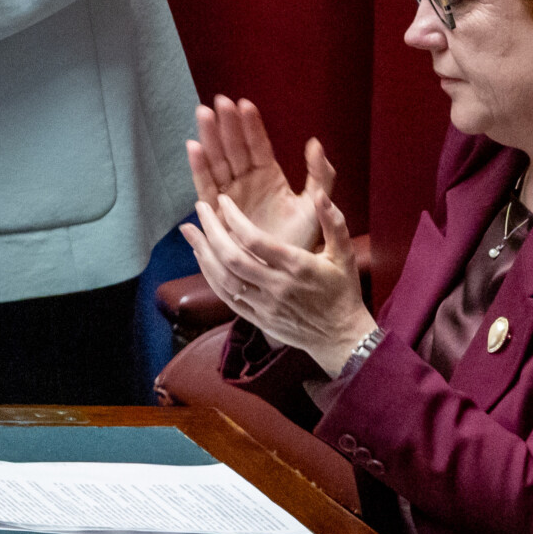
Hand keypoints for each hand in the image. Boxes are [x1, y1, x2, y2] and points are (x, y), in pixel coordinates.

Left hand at [182, 189, 373, 375]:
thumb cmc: (342, 291)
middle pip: (233, 259)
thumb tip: (321, 196)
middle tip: (199, 208)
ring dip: (203, 254)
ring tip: (189, 231)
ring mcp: (265, 306)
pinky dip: (210, 277)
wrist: (341, 337)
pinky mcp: (258, 319)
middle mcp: (277, 287)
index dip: (234, 219)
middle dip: (211, 231)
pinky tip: (201, 258)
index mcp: (297, 267)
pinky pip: (227, 298)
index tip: (222, 200)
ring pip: (225, 280)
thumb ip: (334, 223)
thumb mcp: (343, 254)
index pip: (256, 241)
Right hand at [188, 96, 336, 253]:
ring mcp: (230, 195)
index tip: (245, 104)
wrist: (286, 274)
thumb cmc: (302, 240)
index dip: (251, 125)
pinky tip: (193, 147)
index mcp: (269, 176)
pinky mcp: (217, 213)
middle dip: (226, 125)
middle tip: (219, 102)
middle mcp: (246, 182)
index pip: (258, 145)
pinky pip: (206, 187)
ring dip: (210, 138)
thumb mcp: (315, 205)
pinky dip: (199, 168)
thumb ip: (320, 174)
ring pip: (218, 162)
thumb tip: (315, 142)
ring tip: (203, 114)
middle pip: (233, 148)